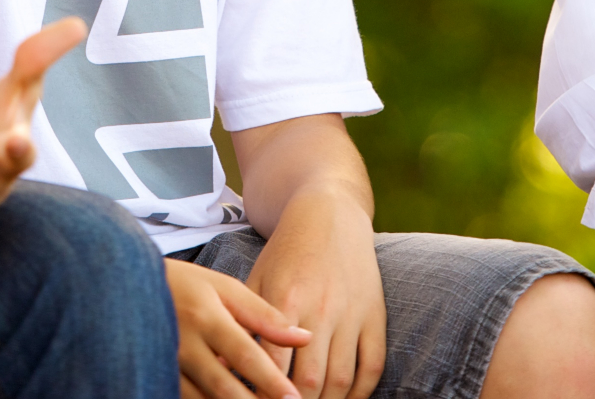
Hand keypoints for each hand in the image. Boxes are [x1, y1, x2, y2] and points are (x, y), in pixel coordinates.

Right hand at [169, 257, 312, 398]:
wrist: (130, 287)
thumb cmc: (188, 286)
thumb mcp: (226, 289)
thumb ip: (265, 315)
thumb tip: (304, 337)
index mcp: (207, 317)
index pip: (244, 354)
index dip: (270, 380)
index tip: (294, 398)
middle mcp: (185, 345)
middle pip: (224, 386)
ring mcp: (167, 365)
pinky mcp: (158, 377)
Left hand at [243, 192, 386, 398]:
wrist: (330, 213)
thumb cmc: (286, 253)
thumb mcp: (256, 280)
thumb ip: (242, 324)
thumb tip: (219, 364)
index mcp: (286, 300)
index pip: (272, 363)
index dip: (264, 391)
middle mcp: (320, 309)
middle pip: (309, 380)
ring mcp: (351, 314)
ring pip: (341, 379)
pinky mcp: (374, 315)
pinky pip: (372, 365)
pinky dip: (360, 392)